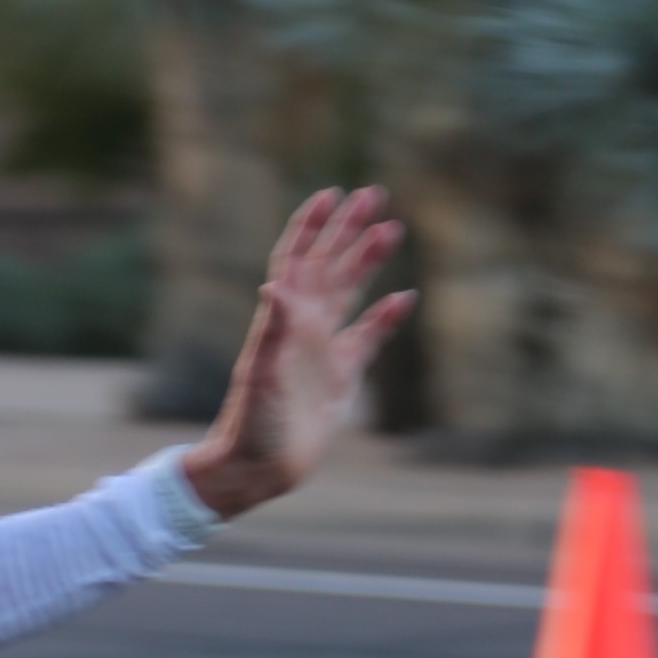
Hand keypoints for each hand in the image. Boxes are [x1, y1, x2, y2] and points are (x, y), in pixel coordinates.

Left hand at [180, 185, 415, 518]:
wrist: (260, 464)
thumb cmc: (253, 421)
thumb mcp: (260, 373)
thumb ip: (271, 329)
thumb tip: (274, 284)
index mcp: (282, 319)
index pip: (296, 260)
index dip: (311, 227)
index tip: (331, 194)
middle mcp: (302, 326)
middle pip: (329, 265)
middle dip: (348, 229)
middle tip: (375, 193)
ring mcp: (323, 348)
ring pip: (351, 291)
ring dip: (369, 259)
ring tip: (393, 227)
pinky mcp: (343, 374)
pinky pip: (369, 335)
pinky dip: (387, 315)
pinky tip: (405, 297)